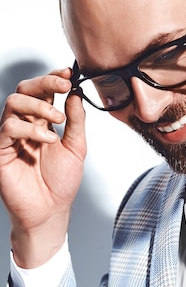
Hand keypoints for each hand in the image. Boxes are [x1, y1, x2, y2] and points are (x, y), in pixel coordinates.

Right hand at [0, 67, 86, 267]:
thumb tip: (76, 95)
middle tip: (63, 86)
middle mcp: (25, 126)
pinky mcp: (1, 149)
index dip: (53, 79)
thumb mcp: (76, 148)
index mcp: (42, 123)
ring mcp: (11, 137)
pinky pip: (8, 127)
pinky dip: (30, 128)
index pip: (43, 93)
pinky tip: (47, 139)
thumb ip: (76, 122)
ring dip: (39, 106)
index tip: (68, 74)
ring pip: (14, 103)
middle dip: (45, 83)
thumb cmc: (61, 183)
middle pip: (25, 90)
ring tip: (57, 121)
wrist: (50, 211)